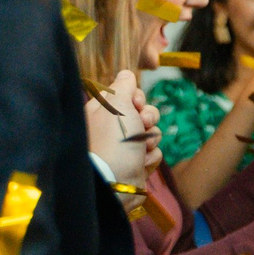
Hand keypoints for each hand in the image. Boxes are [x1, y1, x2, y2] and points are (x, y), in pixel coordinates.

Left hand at [85, 69, 158, 188]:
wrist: (114, 181)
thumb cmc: (114, 139)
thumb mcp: (117, 104)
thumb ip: (123, 85)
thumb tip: (125, 73)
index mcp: (101, 112)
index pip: (126, 96)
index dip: (136, 97)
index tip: (136, 103)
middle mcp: (111, 129)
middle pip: (142, 113)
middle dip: (148, 118)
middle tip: (142, 123)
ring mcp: (123, 148)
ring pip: (151, 133)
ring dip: (151, 139)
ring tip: (140, 148)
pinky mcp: (134, 164)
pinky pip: (152, 153)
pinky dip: (150, 157)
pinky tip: (140, 163)